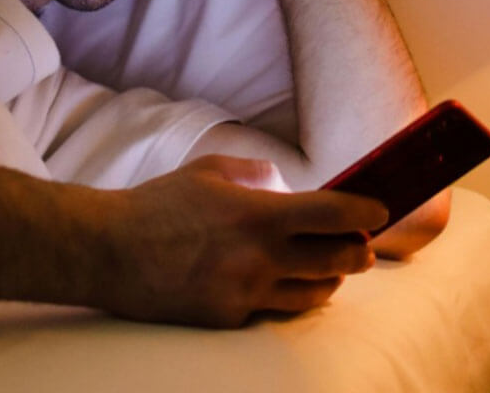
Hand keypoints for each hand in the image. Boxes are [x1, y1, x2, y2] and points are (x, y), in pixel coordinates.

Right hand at [97, 155, 386, 327]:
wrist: (109, 252)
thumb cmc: (159, 205)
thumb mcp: (210, 171)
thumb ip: (256, 174)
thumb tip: (286, 184)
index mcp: (259, 213)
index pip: (332, 214)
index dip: (365, 213)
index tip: (380, 211)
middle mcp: (259, 257)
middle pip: (335, 260)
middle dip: (358, 252)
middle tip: (363, 246)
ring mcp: (245, 292)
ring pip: (312, 294)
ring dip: (330, 279)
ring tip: (333, 268)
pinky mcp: (229, 318)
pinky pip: (274, 310)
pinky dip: (287, 296)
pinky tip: (288, 286)